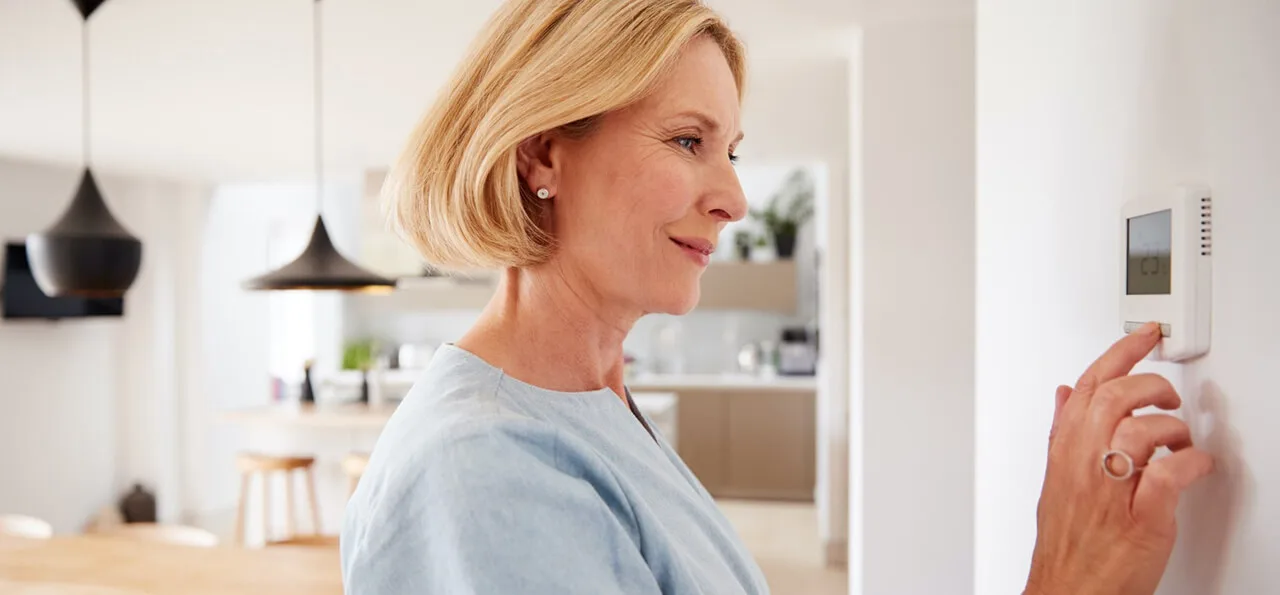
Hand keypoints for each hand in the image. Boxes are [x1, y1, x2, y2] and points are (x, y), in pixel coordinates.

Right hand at [1024, 322, 1214, 594]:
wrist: (1068, 592)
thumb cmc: (1067, 543)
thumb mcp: (1055, 479)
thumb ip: (1063, 433)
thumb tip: (1066, 394)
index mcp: (1065, 453)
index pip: (1089, 386)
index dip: (1119, 354)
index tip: (1144, 336)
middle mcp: (1085, 467)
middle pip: (1115, 398)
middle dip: (1151, 386)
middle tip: (1168, 396)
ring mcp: (1112, 492)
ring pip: (1140, 431)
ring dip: (1172, 428)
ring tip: (1180, 440)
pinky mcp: (1142, 520)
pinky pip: (1168, 476)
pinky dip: (1190, 463)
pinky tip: (1195, 465)